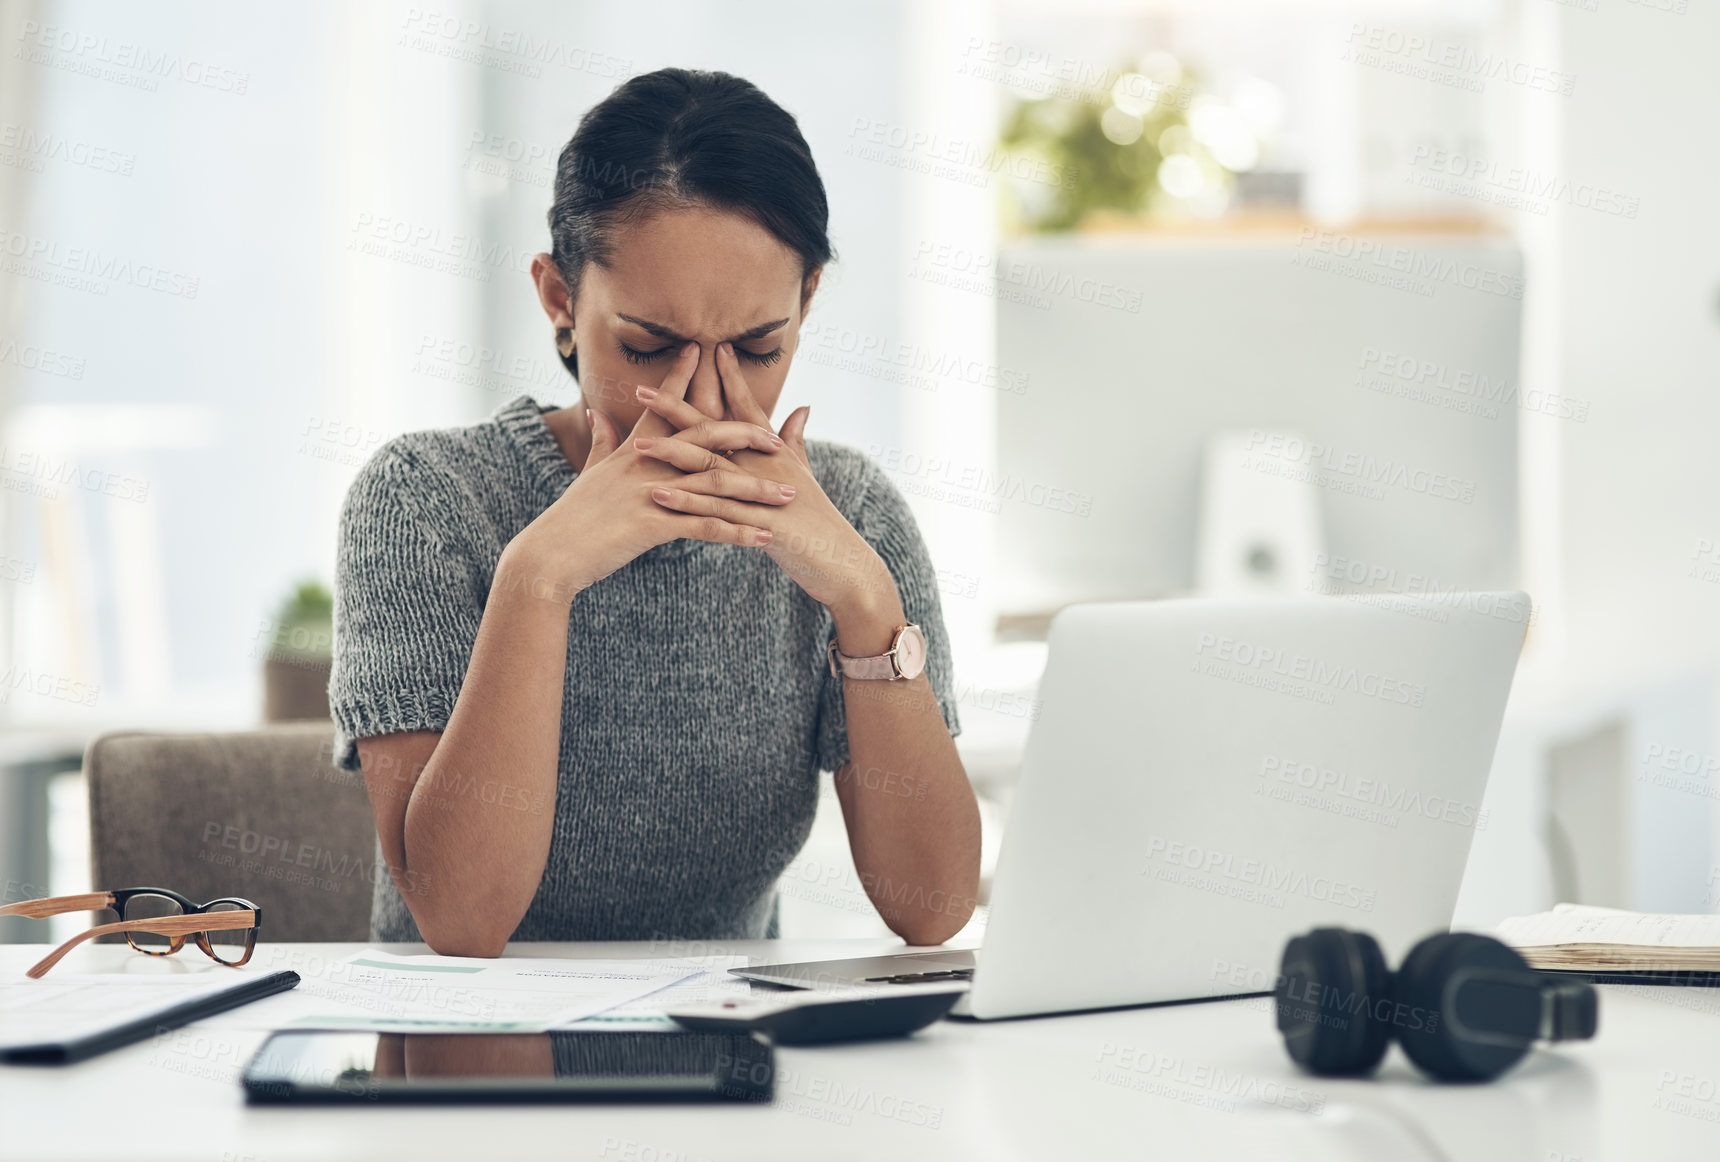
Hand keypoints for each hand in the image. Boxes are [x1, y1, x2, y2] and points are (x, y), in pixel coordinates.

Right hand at [507, 343, 800, 598]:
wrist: (549, 555)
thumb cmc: (570, 519)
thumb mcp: (587, 474)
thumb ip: (599, 442)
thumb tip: (596, 414)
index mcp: (631, 452)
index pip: (664, 409)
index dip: (683, 379)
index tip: (702, 352)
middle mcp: (644, 466)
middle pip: (703, 441)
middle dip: (744, 436)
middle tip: (777, 438)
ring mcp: (650, 493)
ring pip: (715, 486)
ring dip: (756, 491)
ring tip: (789, 495)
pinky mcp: (653, 525)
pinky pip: (705, 527)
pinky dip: (738, 531)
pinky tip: (765, 537)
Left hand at [632, 341, 897, 616]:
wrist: (840, 561)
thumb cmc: (818, 520)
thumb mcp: (805, 475)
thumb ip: (796, 440)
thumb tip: (801, 408)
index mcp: (774, 452)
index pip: (746, 407)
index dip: (727, 377)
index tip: (707, 348)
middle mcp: (767, 465)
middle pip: (717, 428)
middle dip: (678, 407)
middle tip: (641, 387)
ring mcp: (764, 493)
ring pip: (712, 467)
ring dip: (674, 453)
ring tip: (639, 444)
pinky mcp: (761, 524)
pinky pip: (717, 510)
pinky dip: (688, 501)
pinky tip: (659, 495)